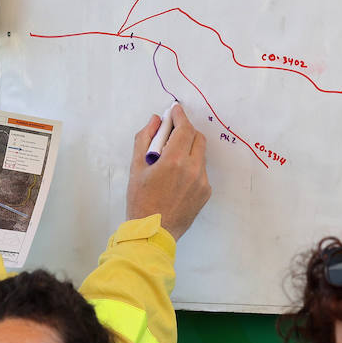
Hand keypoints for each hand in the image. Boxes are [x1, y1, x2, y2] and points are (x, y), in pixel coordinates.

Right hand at [125, 103, 210, 239]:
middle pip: (197, 137)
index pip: (184, 128)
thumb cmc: (140, 200)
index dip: (180, 116)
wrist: (153, 232)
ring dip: (188, 149)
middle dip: (186, 130)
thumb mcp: (135, 167)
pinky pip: (201, 171)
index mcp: (174, 160)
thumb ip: (144, 139)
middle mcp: (193, 169)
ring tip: (171, 159)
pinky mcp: (206, 192)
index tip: (175, 110)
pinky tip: (177, 178)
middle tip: (171, 134)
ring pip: (200, 154)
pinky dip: (191, 166)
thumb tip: (155, 120)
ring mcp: (202, 181)